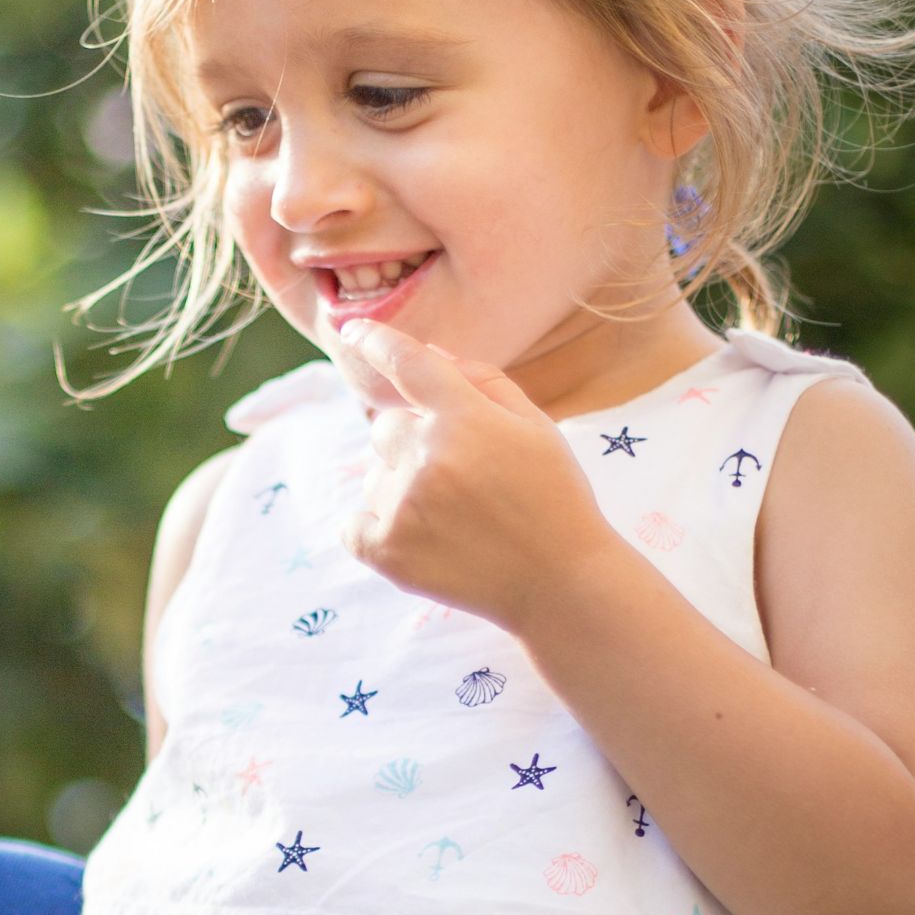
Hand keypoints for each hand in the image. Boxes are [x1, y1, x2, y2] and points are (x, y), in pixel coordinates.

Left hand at [336, 319, 622, 628]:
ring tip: (453, 516)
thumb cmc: (553, 497)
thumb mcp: (536, 427)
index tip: (352, 329)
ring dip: (399, 487)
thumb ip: (482, 381)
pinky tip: (422, 537)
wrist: (561, 584)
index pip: (408, 364)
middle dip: (413, 441)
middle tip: (460, 475)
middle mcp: (427, 458)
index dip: (377, 341)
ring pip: (373, 476)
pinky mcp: (386, 551)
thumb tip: (426, 352)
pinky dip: (376, 527)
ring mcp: (403, 506)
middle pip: (385, 426)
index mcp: (467, 419)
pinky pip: (353, 523)